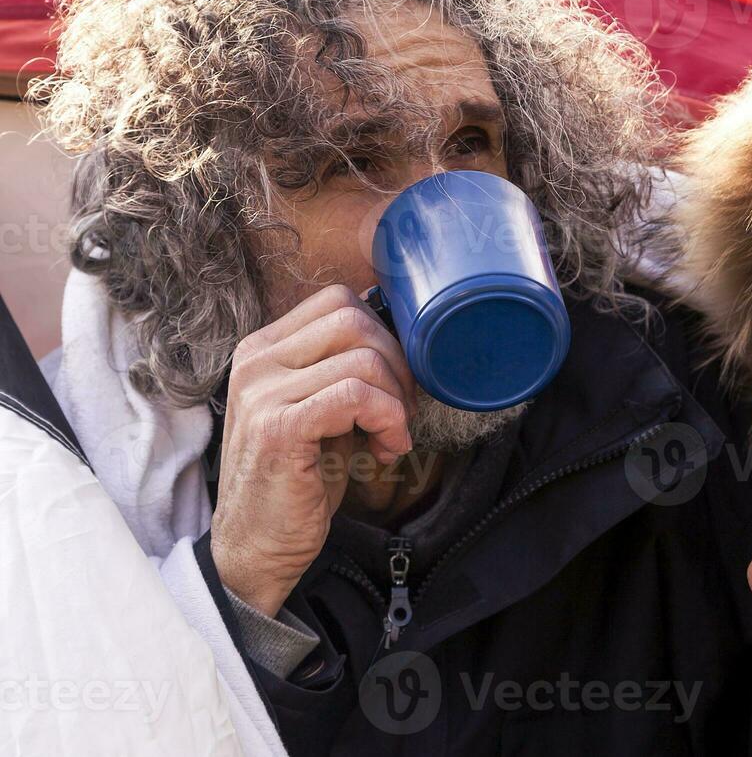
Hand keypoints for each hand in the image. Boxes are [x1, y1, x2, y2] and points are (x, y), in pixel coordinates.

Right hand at [210, 284, 416, 617]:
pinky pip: (356, 395)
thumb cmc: (297, 478)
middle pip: (353, 320)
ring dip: (395, 401)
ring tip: (390, 437)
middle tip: (399, 411)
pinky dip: (387, 419)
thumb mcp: (321, 409)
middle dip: (396, 363)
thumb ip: (342, 369)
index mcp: (263, 349)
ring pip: (363, 359)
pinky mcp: (280, 428)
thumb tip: (400, 339)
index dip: (382, 335)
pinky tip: (385, 450)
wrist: (257, 546)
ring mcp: (263, 393)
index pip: (338, 300)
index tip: (392, 382)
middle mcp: (256, 362)